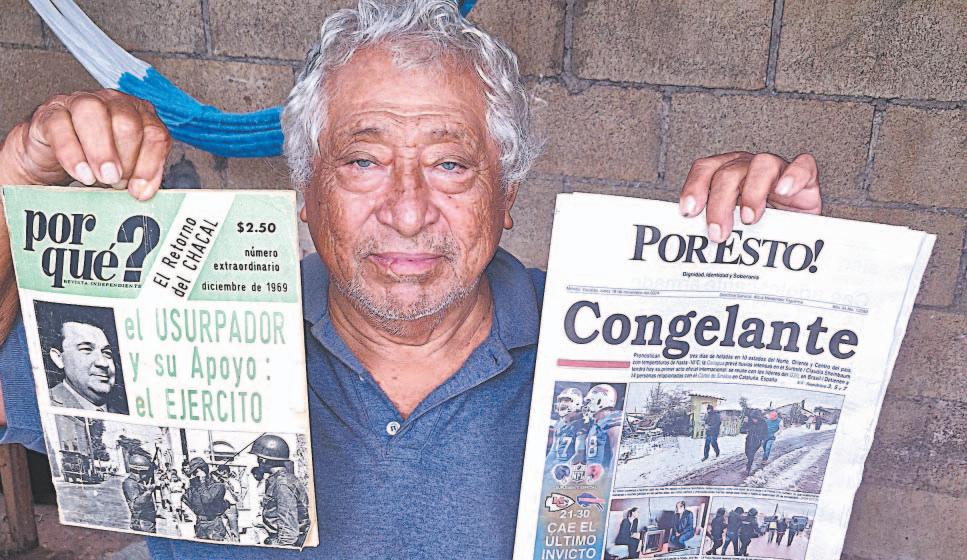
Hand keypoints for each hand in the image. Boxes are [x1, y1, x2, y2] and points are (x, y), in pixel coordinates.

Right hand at [0, 89, 170, 200]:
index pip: (155, 134)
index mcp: (140, 115)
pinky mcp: (50, 113)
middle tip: (119, 183)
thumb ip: (137, 176)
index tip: (140, 190)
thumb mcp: (123, 168)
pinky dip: (71, 153)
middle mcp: (113, 103)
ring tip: (103, 178)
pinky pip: (60, 126)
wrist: (52, 154)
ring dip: (102, 150)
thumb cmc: (95, 159)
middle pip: (127, 122)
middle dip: (126, 157)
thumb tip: (144, 192)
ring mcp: (80, 102)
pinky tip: (80, 173)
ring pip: (93, 113)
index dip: (150, 164)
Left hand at [678, 152, 821, 241]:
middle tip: (718, 233)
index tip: (688, 211)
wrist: (799, 238)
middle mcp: (749, 168)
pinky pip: (803, 166)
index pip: (705, 169)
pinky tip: (784, 192)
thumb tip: (690, 249)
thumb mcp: (734, 232)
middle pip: (729, 172)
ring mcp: (778, 171)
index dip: (695, 186)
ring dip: (752, 192)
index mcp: (727, 175)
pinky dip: (794, 176)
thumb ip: (716, 230)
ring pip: (762, 164)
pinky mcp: (807, 179)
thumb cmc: (762, 232)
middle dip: (720, 204)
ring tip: (749, 219)